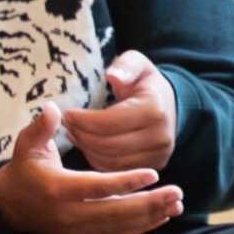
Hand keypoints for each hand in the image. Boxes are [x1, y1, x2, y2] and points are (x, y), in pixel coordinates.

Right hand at [0, 104, 183, 233]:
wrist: (10, 205)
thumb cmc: (24, 168)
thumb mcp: (26, 144)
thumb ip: (41, 127)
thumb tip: (53, 108)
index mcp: (57, 188)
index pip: (97, 187)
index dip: (126, 181)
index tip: (153, 174)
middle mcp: (69, 214)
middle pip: (115, 212)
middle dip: (149, 204)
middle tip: (177, 192)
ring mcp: (77, 229)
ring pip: (119, 227)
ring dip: (150, 217)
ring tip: (175, 204)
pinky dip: (139, 228)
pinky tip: (160, 217)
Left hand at [57, 50, 178, 175]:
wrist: (168, 104)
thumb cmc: (144, 82)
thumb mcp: (137, 64)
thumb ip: (125, 66)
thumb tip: (113, 75)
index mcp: (154, 110)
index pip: (110, 122)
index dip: (83, 120)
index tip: (67, 113)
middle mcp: (160, 137)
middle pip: (108, 145)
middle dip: (81, 135)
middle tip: (66, 124)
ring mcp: (158, 156)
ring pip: (110, 161)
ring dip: (86, 148)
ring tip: (74, 133)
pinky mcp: (151, 167)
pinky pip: (116, 169)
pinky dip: (96, 159)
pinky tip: (87, 144)